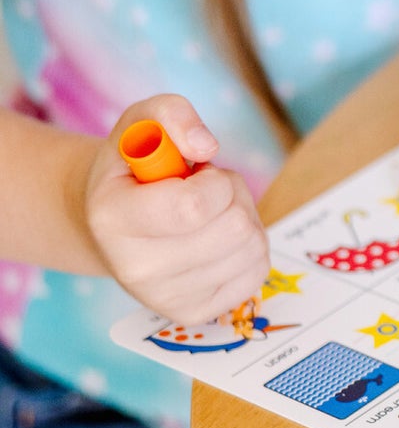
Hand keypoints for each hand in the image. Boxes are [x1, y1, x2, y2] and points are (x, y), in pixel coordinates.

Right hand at [83, 95, 269, 323]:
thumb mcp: (142, 124)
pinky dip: (250, 247)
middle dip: (234, 196)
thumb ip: (171, 114)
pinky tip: (220, 239)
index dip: (216, 182)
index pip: (195, 206)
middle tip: (207, 192)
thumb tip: (206, 146)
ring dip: (244, 219)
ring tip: (211, 214)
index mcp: (113, 218)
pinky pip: (257, 273)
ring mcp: (163, 297)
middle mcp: (134, 268)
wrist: (113, 226)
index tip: (200, 174)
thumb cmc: (135, 169)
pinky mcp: (193, 313)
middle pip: (234, 228)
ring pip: (251, 248)